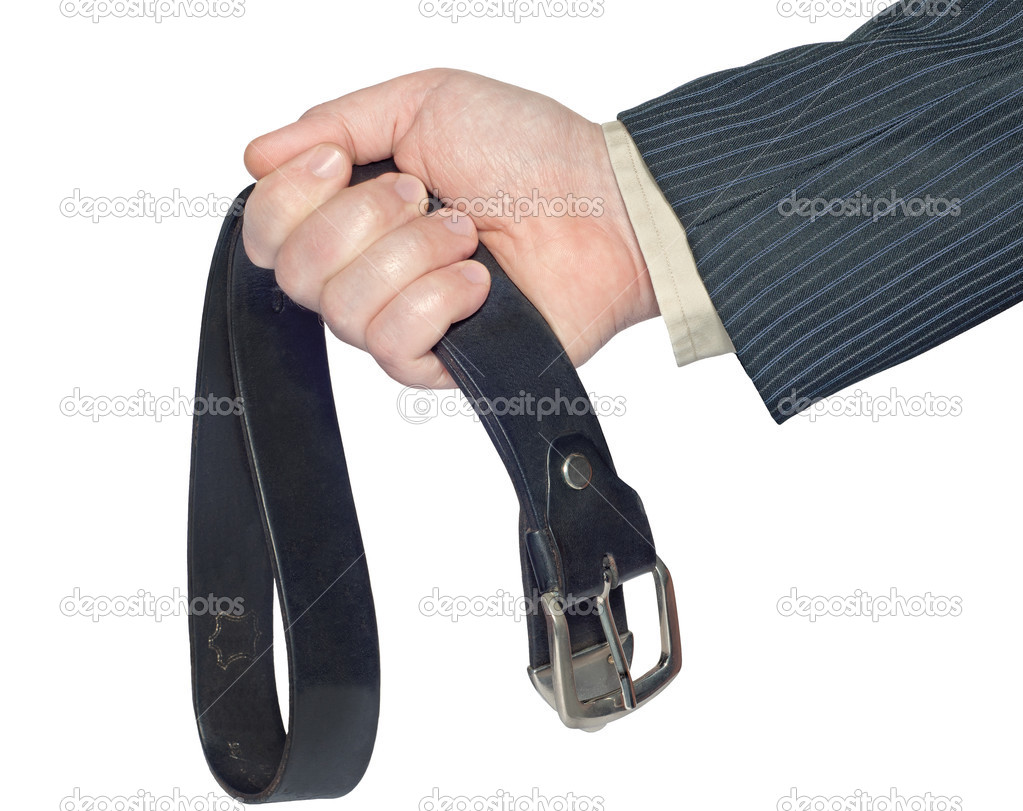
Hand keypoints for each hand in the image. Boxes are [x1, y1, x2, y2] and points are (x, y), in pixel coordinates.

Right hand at [242, 68, 655, 387]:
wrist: (604, 206)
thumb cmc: (528, 151)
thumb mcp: (423, 102)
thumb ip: (336, 122)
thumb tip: (257, 155)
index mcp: (354, 212)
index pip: (266, 230)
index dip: (287, 199)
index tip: (339, 163)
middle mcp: (368, 270)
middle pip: (294, 273)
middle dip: (360, 220)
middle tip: (423, 195)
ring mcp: (401, 320)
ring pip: (343, 310)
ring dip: (411, 255)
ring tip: (467, 233)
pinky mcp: (439, 362)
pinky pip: (392, 345)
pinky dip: (438, 300)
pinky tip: (480, 282)